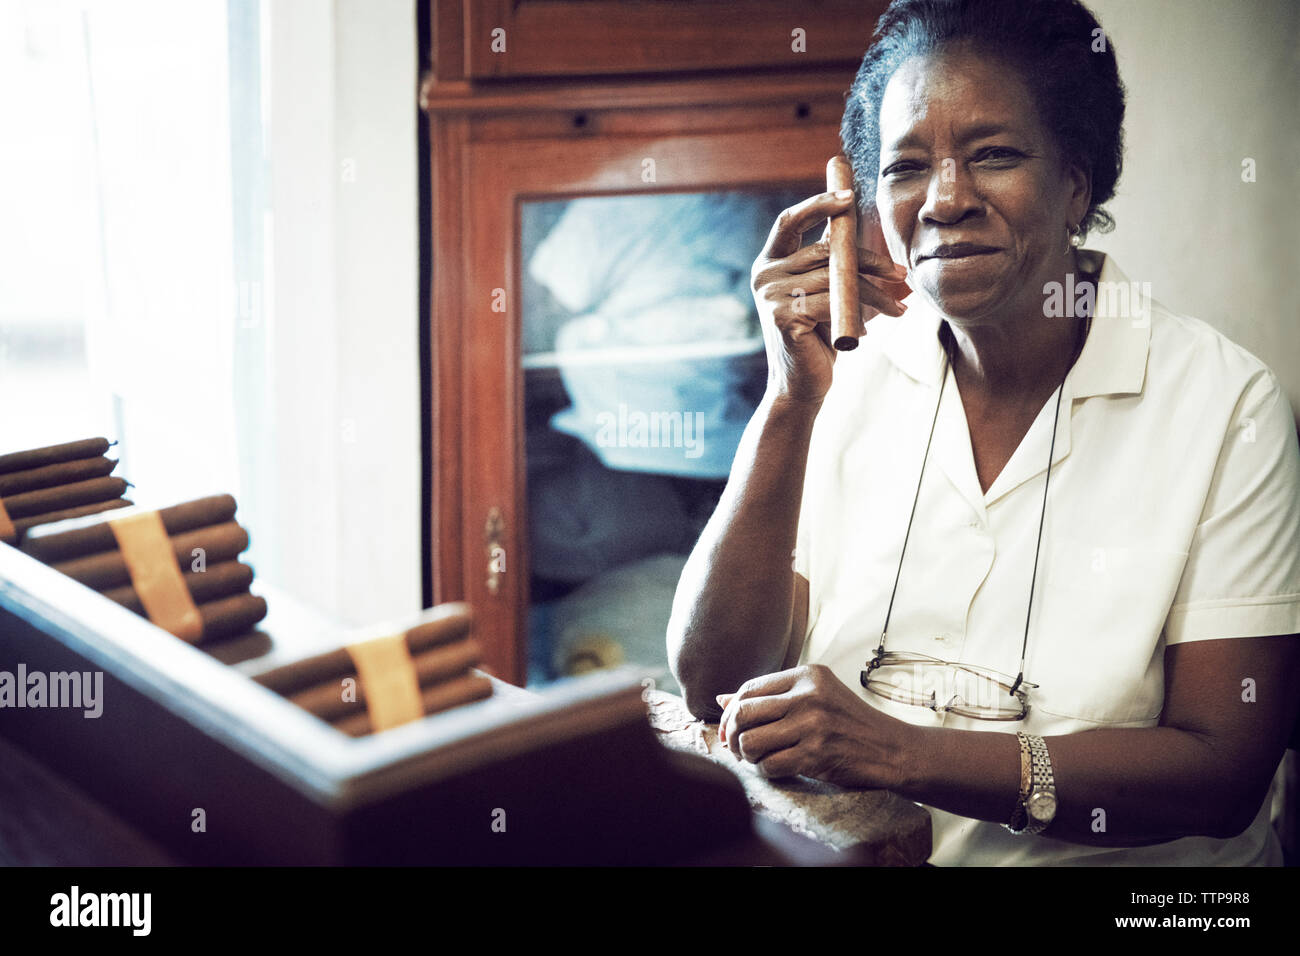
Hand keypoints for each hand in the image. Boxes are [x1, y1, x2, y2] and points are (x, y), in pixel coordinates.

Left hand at [715, 664, 910, 789]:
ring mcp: (813, 725)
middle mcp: (808, 695)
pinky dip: (765, 771)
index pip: (748, 688)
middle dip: (731, 734)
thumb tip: (721, 699)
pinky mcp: (816, 755)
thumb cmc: (849, 723)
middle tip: (736, 747)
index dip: (730, 711)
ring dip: (746, 756)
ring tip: (756, 758)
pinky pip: (769, 765)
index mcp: (807, 674)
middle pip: (743, 713)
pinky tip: (774, 768)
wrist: (892, 749)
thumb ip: (771, 696)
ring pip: (751, 741)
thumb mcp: (816, 696)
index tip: (729, 727)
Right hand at [750, 191, 910, 407]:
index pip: (791, 221)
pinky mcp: (783, 316)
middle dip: (869, 261)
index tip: (849, 193)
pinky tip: (872, 326)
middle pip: (826, 250)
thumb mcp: (830, 295)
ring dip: (874, 293)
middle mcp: (764, 274)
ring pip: (836, 278)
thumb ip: (843, 269)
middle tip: (900, 272)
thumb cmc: (819, 337)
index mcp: (770, 262)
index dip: (819, 203)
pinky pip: (832, 301)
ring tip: (897, 308)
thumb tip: (891, 257)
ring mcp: (770, 294)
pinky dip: (859, 312)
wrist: (801, 385)